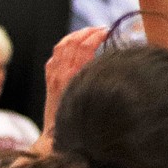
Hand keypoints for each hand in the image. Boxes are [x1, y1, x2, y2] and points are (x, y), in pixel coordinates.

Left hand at [39, 26, 109, 151]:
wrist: (54, 138)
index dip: (97, 34)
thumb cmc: (78, 123)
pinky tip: (72, 46)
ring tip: (88, 32)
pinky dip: (63, 46)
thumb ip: (102, 81)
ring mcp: (54, 76)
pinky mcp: (49, 80)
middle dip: (88, 31)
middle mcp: (62, 73)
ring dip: (75, 35)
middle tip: (101, 28)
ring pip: (61, 45)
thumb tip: (118, 64)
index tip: (108, 31)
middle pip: (73, 41)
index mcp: (75, 77)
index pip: (86, 46)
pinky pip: (54, 56)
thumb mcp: (94, 101)